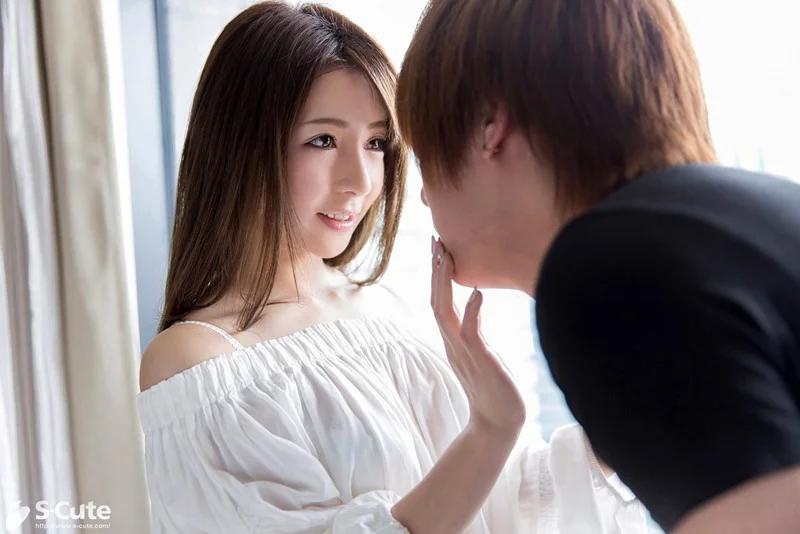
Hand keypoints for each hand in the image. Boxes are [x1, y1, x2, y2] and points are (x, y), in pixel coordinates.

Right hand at [430, 237, 525, 434]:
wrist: (498, 424)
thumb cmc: (494, 388)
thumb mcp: (481, 352)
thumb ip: (473, 329)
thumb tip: (473, 305)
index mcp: (453, 338)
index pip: (439, 300)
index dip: (437, 274)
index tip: (437, 247)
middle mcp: (453, 342)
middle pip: (436, 299)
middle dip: (436, 270)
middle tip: (435, 239)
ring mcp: (463, 351)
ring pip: (445, 312)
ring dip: (444, 283)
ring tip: (445, 256)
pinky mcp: (479, 360)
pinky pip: (471, 333)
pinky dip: (472, 312)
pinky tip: (476, 293)